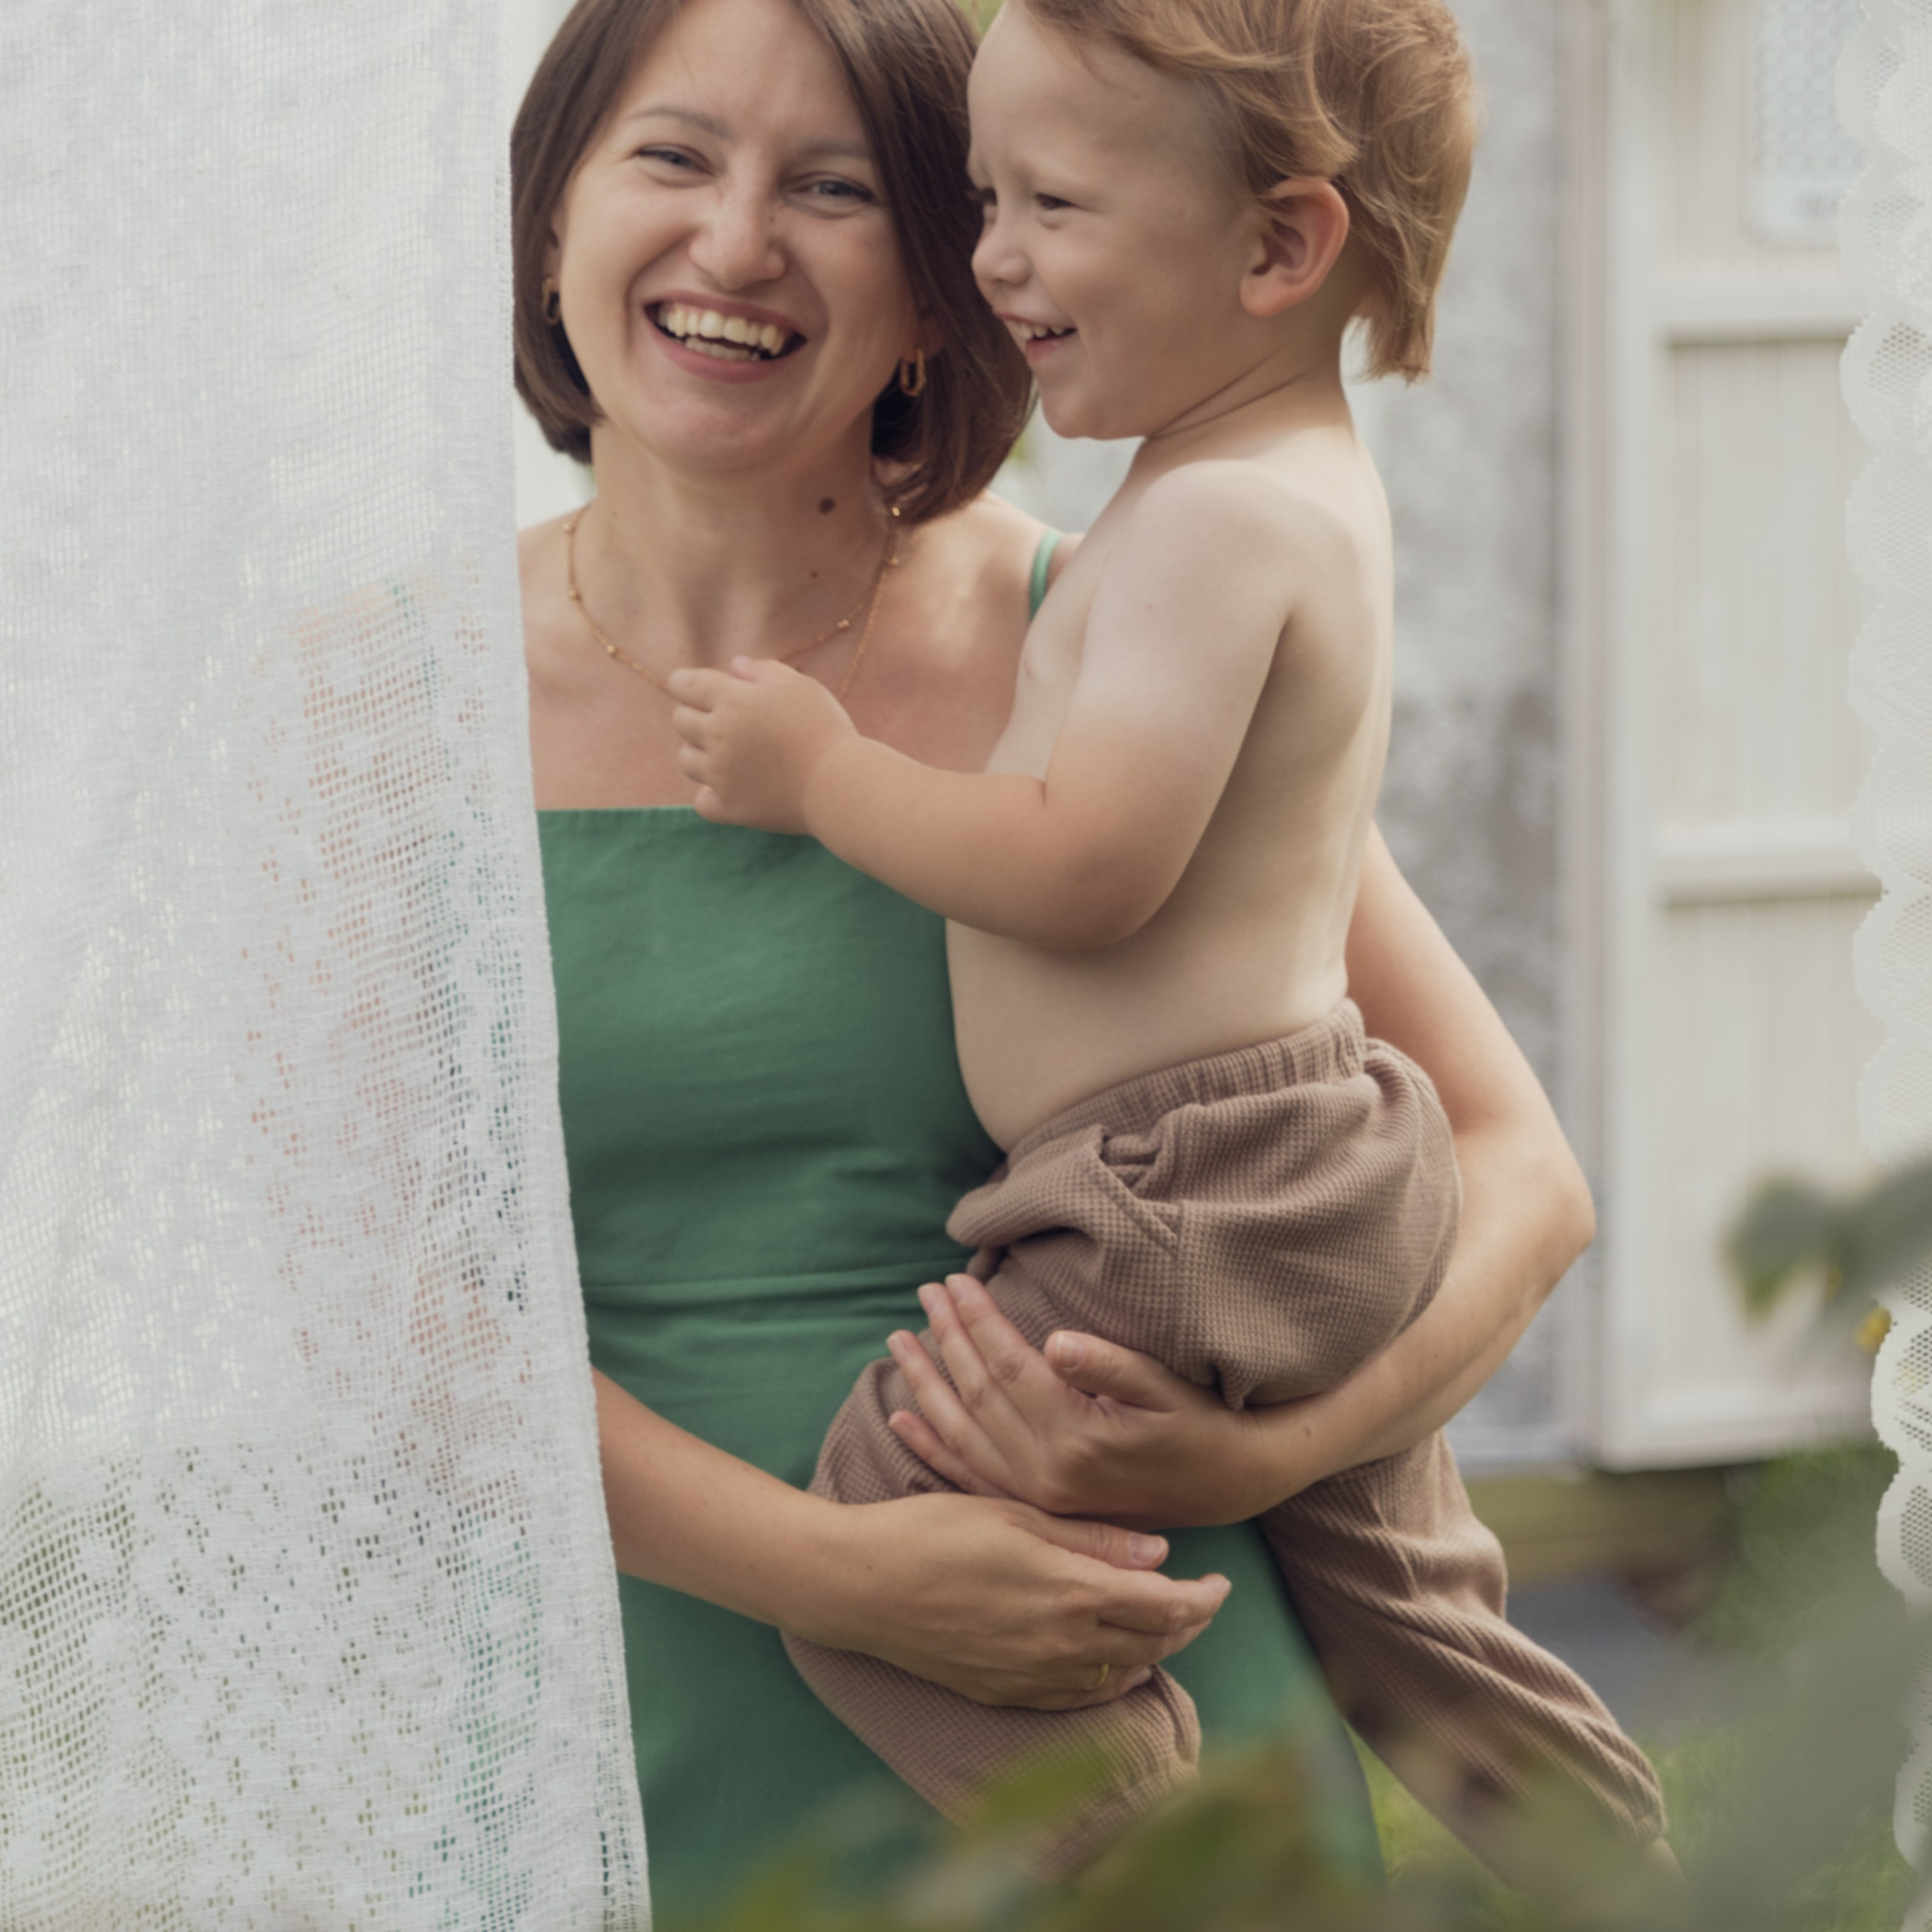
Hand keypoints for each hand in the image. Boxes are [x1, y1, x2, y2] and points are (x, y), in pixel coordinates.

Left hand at [668, 657, 855, 832]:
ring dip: (699, 753)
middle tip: (720, 720)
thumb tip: (735, 666)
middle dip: (694, 715)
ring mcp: (721, 775)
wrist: (840, 784)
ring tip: (727, 754)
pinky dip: (709, 794)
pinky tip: (728, 787)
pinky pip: (701, 801)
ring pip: (685, 760)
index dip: (685, 683)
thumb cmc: (824, 729)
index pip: (685, 684)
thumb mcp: (800, 686)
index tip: (692, 687)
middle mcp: (719, 736)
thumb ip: (763, 671)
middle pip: (680, 721)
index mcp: (732, 701)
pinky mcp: (730, 808)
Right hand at [804, 1490, 1229, 1710]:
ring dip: (1153, 1651)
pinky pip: (1080, 1698)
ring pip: (1121, 1674)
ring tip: (1163, 1622)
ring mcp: (1033, 1677)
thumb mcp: (1018, 1516)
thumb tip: (1160, 1556)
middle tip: (1203, 1599)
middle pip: (1154, 1645)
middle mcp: (1061, 1645)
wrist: (862, 1586)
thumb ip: (1092, 1540)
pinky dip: (1111, 1681)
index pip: (1167, 1608)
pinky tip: (1115, 1664)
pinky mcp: (1006, 1692)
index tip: (1221, 1580)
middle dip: (1189, 1624)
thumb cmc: (935, 1532)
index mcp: (1071, 1593)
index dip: (1205, 1598)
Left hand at [886, 1275, 1318, 1530]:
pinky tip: (902, 1421)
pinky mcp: (1036, 1504)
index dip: (979, 1320)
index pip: (1008, 1368)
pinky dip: (932, 1445)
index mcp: (1075, 1440)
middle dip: (947, 1338)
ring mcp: (1036, 1494)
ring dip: (927, 1385)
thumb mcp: (1165, 1388)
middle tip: (925, 1291)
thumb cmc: (1200, 1422)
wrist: (1225, 1484)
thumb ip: (1109, 1365)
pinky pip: (969, 1473)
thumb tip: (1055, 1340)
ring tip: (898, 1341)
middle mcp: (1046, 1474)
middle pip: (978, 1395)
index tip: (956, 1279)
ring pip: (963, 1433)